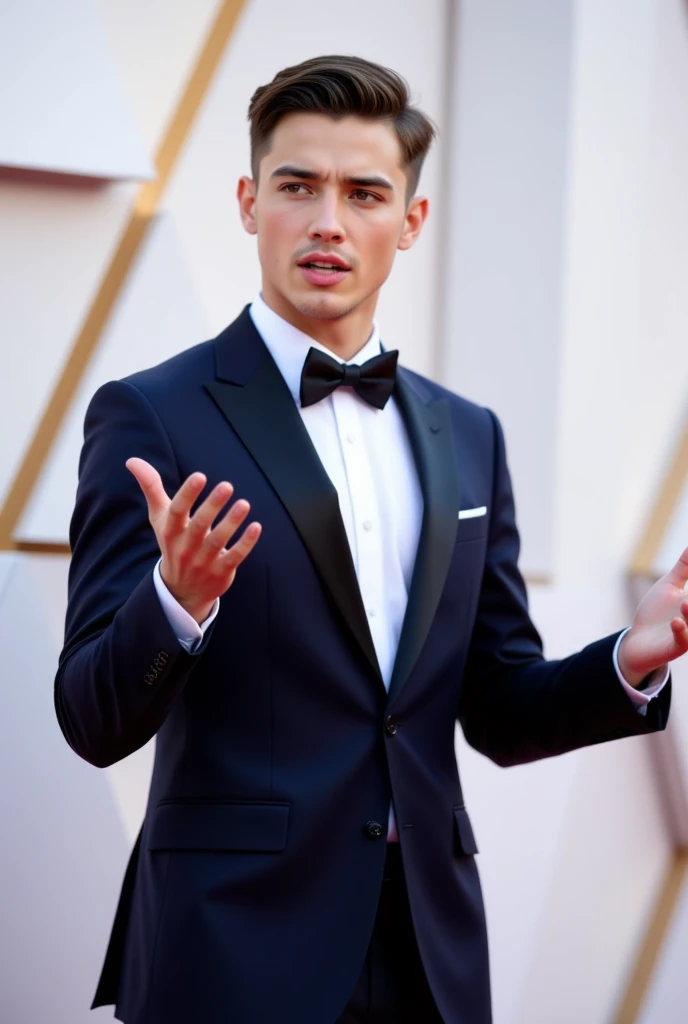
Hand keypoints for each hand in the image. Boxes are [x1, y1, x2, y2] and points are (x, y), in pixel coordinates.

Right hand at [126, 457, 260, 623]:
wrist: (181, 591)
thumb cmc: (173, 542)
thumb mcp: (160, 518)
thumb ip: (151, 488)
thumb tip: (131, 460)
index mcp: (170, 531)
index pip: (177, 511)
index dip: (187, 494)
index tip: (200, 476)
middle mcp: (185, 547)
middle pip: (199, 525)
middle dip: (212, 505)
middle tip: (227, 485)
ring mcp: (203, 561)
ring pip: (218, 541)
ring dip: (231, 523)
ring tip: (243, 504)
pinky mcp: (220, 572)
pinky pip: (234, 557)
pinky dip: (245, 543)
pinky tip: (256, 527)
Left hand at [618, 546, 687, 686]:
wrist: (638, 641)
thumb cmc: (656, 613)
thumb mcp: (669, 586)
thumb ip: (684, 568)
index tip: (687, 591)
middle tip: (687, 599)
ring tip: (686, 603)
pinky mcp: (676, 646)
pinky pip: (683, 640)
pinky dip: (681, 631)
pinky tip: (675, 621)